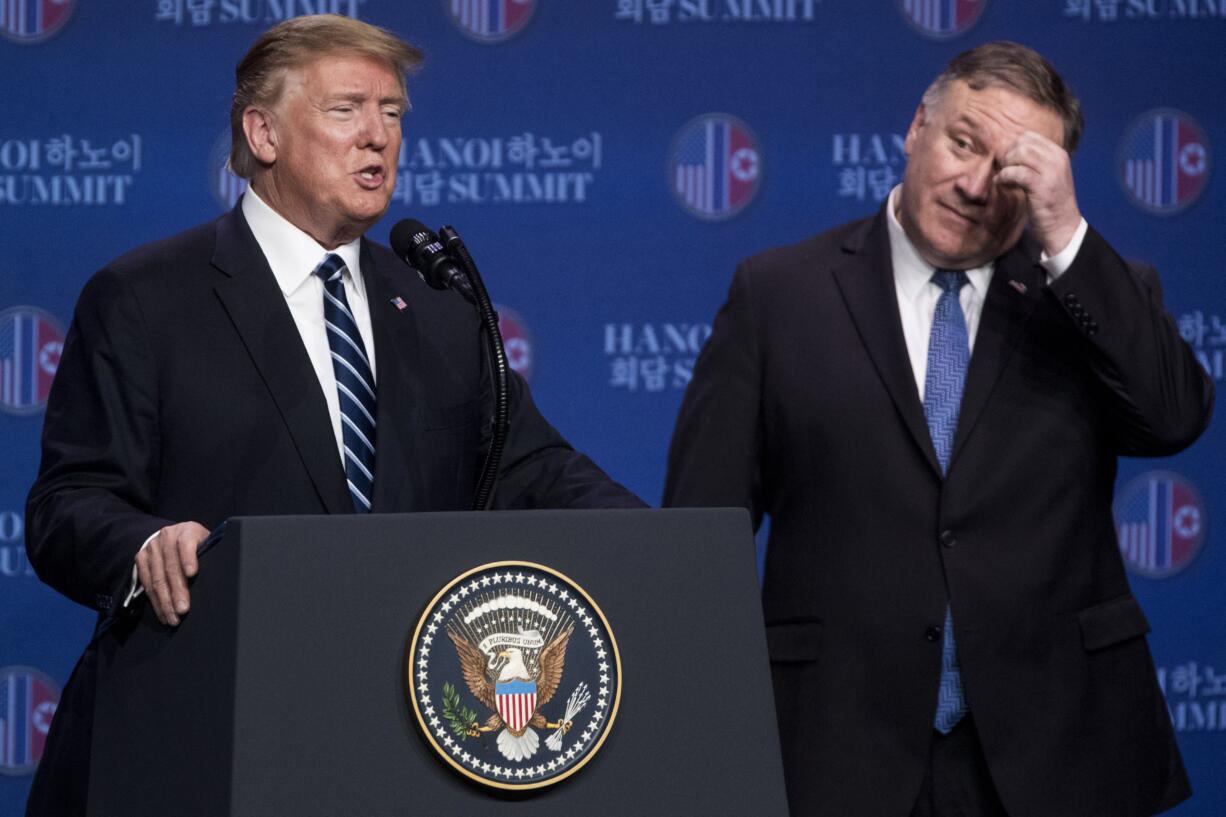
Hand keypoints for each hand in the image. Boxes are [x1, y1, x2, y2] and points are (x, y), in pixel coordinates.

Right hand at [135, 521, 207, 625]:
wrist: (173, 534)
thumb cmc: (197, 544)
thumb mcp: (206, 543)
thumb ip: (209, 554)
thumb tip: (224, 576)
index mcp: (187, 531)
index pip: (186, 543)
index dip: (188, 558)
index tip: (192, 573)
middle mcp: (167, 536)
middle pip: (171, 566)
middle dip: (177, 590)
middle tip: (183, 609)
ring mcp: (152, 547)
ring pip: (157, 578)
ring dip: (165, 601)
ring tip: (173, 617)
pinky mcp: (141, 558)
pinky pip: (146, 582)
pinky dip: (155, 600)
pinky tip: (162, 612)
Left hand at [997, 130, 1081, 256]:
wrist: (1062, 227)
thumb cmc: (1049, 202)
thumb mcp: (1046, 176)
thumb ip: (1033, 162)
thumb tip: (1006, 150)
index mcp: (1058, 154)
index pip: (1029, 137)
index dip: (1012, 147)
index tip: (1007, 163)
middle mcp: (1057, 159)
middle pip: (1023, 143)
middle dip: (1007, 156)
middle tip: (1004, 171)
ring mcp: (1051, 172)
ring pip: (1020, 154)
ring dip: (1006, 165)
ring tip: (1004, 178)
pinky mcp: (1042, 186)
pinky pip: (1016, 172)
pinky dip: (1004, 177)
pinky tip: (1002, 184)